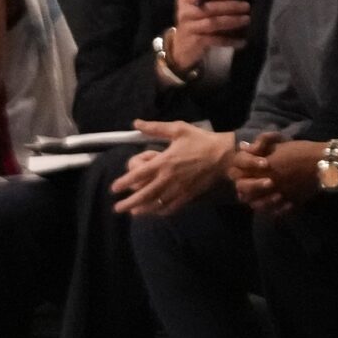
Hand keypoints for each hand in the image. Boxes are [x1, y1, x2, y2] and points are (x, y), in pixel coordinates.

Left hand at [114, 117, 233, 215]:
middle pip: (145, 193)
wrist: (224, 155)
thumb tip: (136, 123)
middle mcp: (169, 178)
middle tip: (117, 208)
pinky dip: (162, 211)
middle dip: (130, 202)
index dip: (125, 182)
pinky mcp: (189, 195)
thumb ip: (155, 128)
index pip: (139, 174)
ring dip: (143, 209)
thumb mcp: (177, 129)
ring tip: (133, 213)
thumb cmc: (200, 140)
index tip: (114, 188)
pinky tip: (156, 213)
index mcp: (164, 161)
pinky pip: (172, 206)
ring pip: (157, 203)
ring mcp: (179, 189)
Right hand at [167, 0, 251, 71]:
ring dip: (232, 21)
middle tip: (246, 6)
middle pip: (210, 8)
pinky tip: (241, 41)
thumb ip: (210, 3)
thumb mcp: (196, 10)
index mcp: (186, 1)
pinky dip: (230, 40)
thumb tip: (237, 1)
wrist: (180, 49)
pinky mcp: (196, 42)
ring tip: (246, 19)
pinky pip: (216, 40)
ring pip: (213, 23)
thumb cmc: (193, 25)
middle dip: (230, 6)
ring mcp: (189, 28)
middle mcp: (185, 13)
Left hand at [231, 131, 318, 215]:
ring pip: (259, 205)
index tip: (240, 173)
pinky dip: (273, 211)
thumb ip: (259, 147)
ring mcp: (280, 194)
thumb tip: (243, 146)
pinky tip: (272, 208)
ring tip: (256, 200)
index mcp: (264, 168)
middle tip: (245, 190)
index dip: (238, 175)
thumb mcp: (279, 145)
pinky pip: (277, 212)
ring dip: (256, 203)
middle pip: (247, 192)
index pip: (241, 175)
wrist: (323, 162)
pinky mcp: (291, 203)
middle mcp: (269, 183)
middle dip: (244, 191)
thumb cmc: (301, 150)